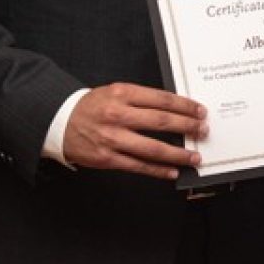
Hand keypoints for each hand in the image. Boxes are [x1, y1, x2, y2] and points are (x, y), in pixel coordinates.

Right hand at [62, 83, 205, 178]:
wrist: (60, 121)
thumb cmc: (93, 106)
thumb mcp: (115, 92)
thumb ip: (142, 99)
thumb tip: (176, 109)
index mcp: (122, 94)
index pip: (162, 99)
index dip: (185, 106)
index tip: (200, 111)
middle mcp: (118, 115)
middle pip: (162, 122)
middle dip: (188, 127)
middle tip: (203, 131)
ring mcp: (112, 138)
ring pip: (153, 148)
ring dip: (178, 154)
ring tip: (195, 157)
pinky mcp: (107, 158)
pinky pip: (138, 166)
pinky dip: (158, 170)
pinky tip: (173, 171)